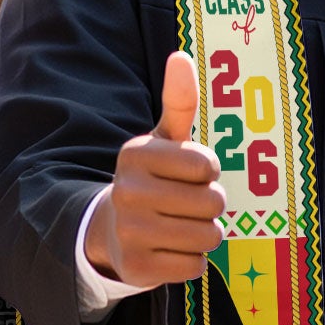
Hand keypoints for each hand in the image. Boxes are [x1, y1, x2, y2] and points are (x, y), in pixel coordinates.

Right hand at [85, 51, 227, 288]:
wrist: (112, 230)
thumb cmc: (153, 178)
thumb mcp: (164, 140)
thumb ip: (179, 102)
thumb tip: (181, 56)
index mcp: (135, 154)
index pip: (207, 166)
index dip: (208, 172)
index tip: (189, 173)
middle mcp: (127, 192)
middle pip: (213, 203)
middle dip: (210, 206)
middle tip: (186, 204)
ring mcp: (129, 233)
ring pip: (209, 237)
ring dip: (205, 234)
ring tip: (180, 226)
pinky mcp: (136, 269)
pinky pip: (195, 266)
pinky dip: (191, 261)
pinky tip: (168, 250)